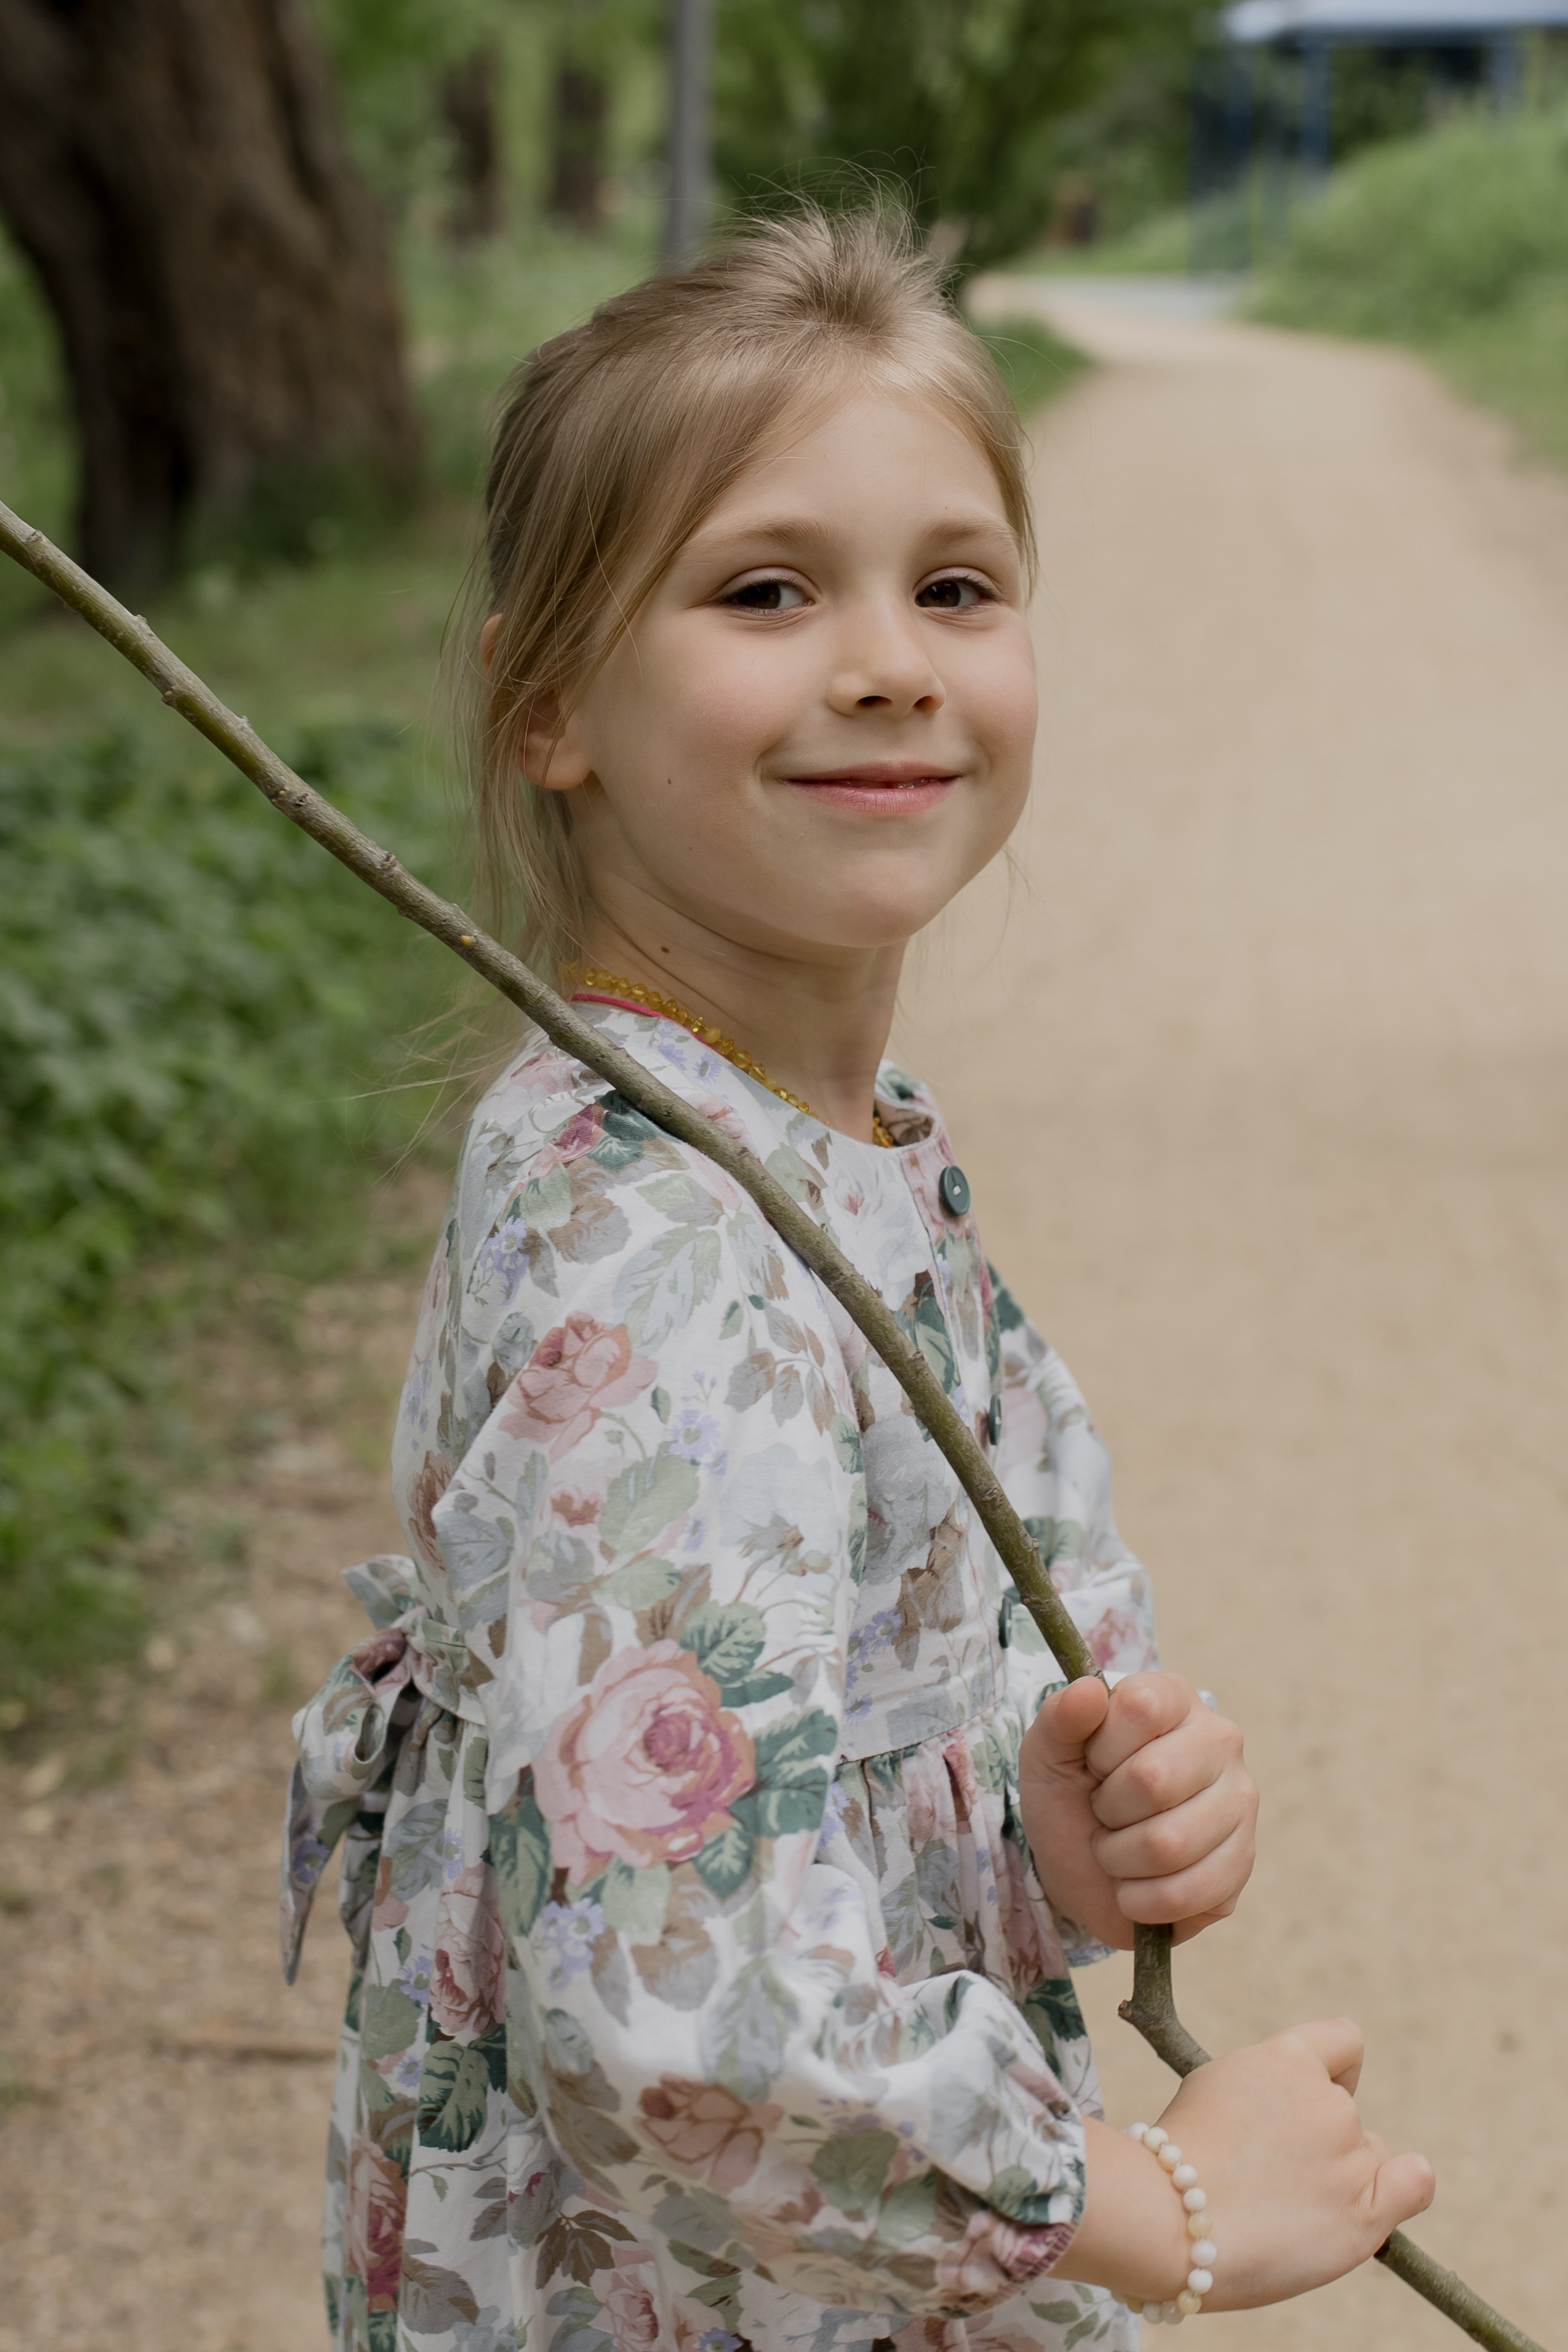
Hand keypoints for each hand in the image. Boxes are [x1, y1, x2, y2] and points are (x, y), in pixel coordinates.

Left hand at [1017, 1671, 1256, 1947]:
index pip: (1141, 1707)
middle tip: (1105, 1813)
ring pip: (1169, 1845)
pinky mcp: (1241, 1862)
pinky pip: (1186, 1893)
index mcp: (1173, 1698)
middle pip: (1154, 1779)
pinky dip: (1141, 1900)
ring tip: (1119, 1848)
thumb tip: (1088, 1690)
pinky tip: (1137, 1885)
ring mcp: (1240, 1802)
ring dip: (1119, 1860)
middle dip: (1108, 1811)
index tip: (1093, 1765)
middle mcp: (1219, 1741)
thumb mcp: (1047, 1754)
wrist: (1082, 1868)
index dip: (1100, 1748)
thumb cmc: (1070, 1796)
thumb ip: (1060, 1718)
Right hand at [1051, 2021, 1434, 2308]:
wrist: (1168, 2222)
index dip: (1331, 2071)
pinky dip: (1405, 2187)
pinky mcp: (1363, 2215)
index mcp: (1288, 2059)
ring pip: (1369, 2157)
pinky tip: (1383, 2199)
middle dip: (1320, 2137)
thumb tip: (1291, 2103)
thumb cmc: (1178, 2158)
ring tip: (1285, 2206)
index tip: (1307, 2097)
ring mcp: (1349, 2158)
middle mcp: (1328, 2102)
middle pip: (1347, 2113)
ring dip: (1342, 2176)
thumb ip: (1268, 2084)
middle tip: (1270, 2172)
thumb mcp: (1216, 2087)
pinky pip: (1414, 2184)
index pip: (1345, 2042)